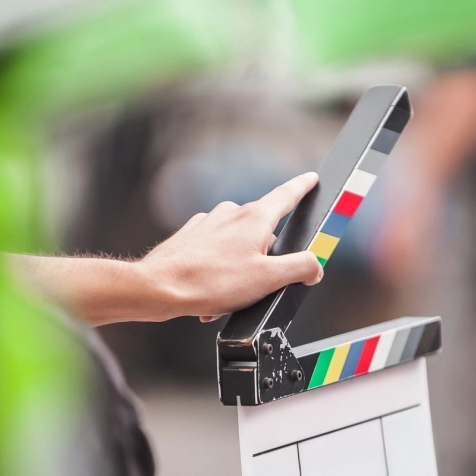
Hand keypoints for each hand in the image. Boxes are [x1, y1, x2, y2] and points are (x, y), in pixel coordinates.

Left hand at [140, 171, 322, 321]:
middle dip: (266, 259)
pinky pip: (216, 254)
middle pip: (264, 232)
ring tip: (229, 296)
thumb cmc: (212, 282)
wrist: (160, 287)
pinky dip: (220, 273)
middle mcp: (232, 213)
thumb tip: (314, 265)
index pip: (287, 195)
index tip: (311, 179)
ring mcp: (209, 223)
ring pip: (238, 246)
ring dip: (240, 271)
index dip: (303, 187)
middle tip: (259, 288)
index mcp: (255, 219)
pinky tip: (212, 294)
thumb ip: (299, 268)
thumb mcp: (268, 280)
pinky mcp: (191, 236)